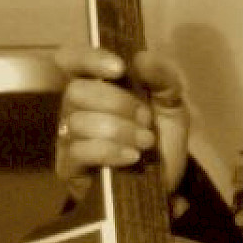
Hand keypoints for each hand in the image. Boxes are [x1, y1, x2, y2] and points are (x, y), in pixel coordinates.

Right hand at [53, 46, 189, 197]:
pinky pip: (79, 151)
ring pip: (79, 122)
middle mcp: (77, 108)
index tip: (119, 69)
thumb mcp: (172, 106)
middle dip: (118, 104)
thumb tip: (142, 58)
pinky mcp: (70, 167)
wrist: (168, 184)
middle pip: (76, 91)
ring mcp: (70, 138)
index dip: (89, 58)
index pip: (71, 60)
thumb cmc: (162, 140)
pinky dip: (110, 151)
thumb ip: (163, 79)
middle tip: (146, 120)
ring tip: (146, 143)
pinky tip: (133, 157)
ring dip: (120, 130)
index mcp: (97, 86)